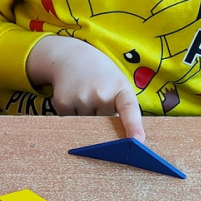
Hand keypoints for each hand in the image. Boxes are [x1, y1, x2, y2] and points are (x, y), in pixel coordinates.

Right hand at [25, 37, 145, 140]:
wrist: (71, 57)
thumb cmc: (100, 75)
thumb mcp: (117, 84)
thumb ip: (121, 108)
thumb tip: (116, 143)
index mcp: (120, 89)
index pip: (129, 110)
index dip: (134, 127)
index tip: (138, 142)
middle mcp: (101, 93)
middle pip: (105, 125)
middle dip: (103, 119)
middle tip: (99, 100)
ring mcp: (81, 98)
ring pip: (87, 126)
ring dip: (86, 117)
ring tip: (85, 96)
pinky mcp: (63, 103)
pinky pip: (71, 122)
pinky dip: (72, 115)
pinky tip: (73, 98)